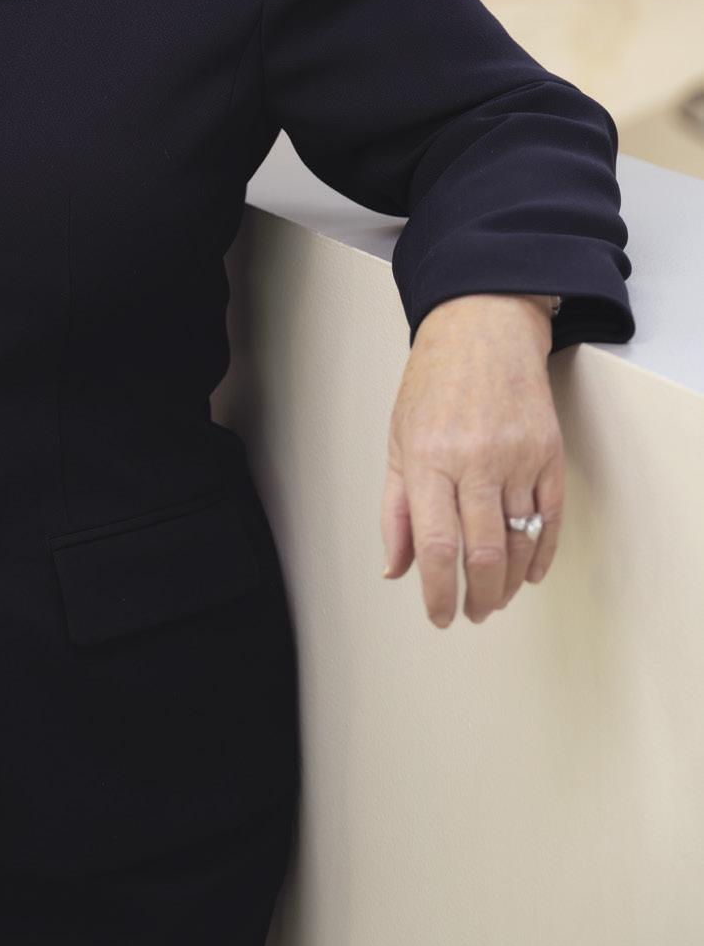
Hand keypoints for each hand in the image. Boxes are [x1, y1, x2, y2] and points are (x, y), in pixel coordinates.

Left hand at [380, 294, 561, 625]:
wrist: (483, 330)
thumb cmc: (433, 382)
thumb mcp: (397, 440)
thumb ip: (396, 508)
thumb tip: (395, 569)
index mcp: (428, 458)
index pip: (434, 543)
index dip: (438, 591)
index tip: (440, 615)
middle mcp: (473, 460)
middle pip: (483, 551)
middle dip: (478, 596)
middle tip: (473, 613)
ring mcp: (516, 456)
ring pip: (520, 540)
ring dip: (509, 582)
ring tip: (495, 598)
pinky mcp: (549, 452)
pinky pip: (551, 517)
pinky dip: (542, 554)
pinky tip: (530, 573)